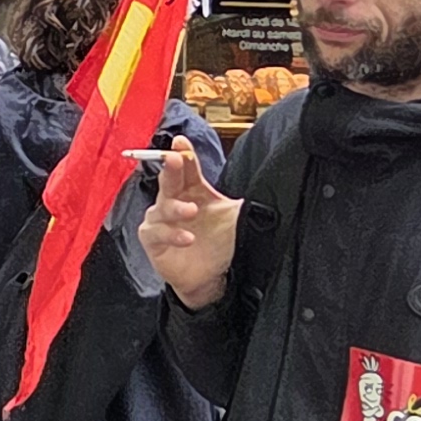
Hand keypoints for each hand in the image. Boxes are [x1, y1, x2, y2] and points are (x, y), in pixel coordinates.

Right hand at [139, 140, 241, 307]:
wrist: (211, 277)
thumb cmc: (220, 242)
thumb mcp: (233, 216)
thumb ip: (243, 198)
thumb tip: (268, 180)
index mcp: (192, 189)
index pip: (187, 167)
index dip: (183, 153)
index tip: (181, 142)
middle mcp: (173, 200)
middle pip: (169, 179)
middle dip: (171, 167)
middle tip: (175, 159)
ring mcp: (160, 220)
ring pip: (161, 207)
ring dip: (175, 208)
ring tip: (191, 210)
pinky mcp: (152, 240)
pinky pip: (155, 232)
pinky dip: (171, 234)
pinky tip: (187, 238)